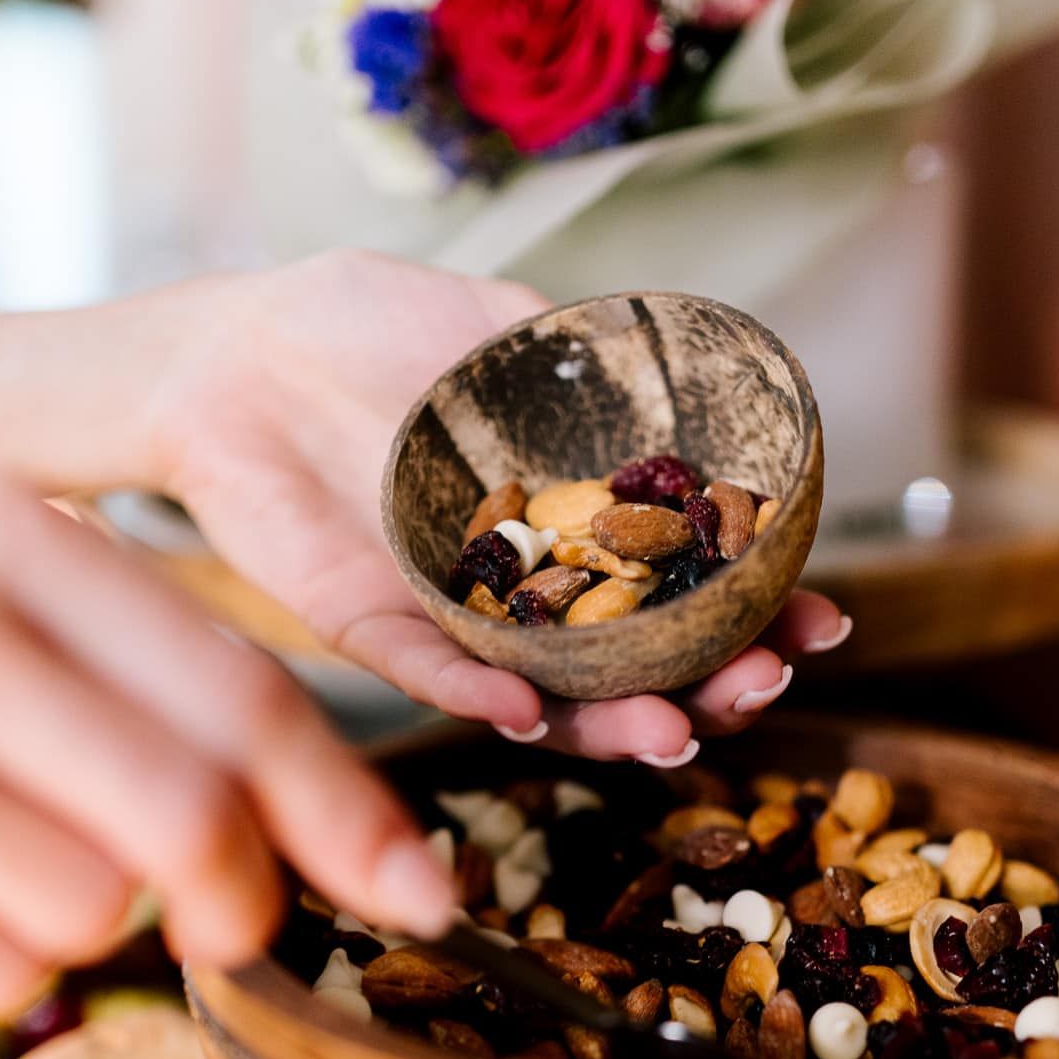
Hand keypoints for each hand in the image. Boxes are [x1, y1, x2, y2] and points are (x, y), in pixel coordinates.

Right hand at [0, 473, 455, 1015]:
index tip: (420, 895)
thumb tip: (384, 862)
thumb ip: (171, 697)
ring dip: (86, 925)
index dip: (343, 812)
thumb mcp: (19, 613)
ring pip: (80, 908)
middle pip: (178, 814)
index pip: (233, 694)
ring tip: (24, 865)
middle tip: (230, 921)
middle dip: (236, 897)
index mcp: (4, 532)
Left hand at [141, 251, 849, 764]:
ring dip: (612, 721)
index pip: (684, 584)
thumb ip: (587, 363)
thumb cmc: (370, 327)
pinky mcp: (367, 622)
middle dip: (711, 684)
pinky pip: (425, 672)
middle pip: (636, 663)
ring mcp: (452, 613)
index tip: (824, 620)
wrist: (234, 345)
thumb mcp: (501, 326)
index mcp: (573, 522)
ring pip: (546, 693)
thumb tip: (694, 385)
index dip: (759, 608)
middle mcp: (525, 585)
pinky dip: (472, 697)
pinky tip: (522, 714)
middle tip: (763, 683)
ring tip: (673, 732)